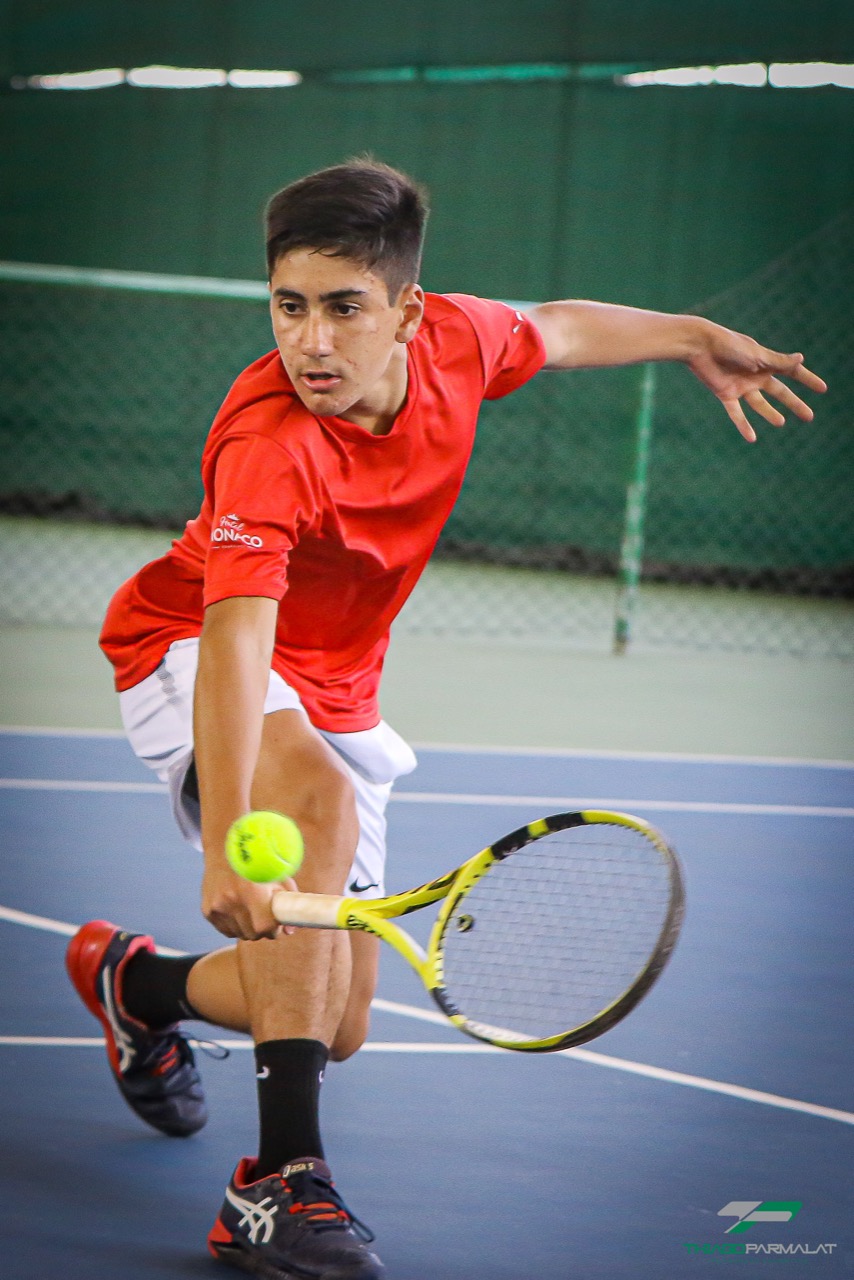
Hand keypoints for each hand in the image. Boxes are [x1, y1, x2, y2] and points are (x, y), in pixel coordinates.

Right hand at [201, 859, 296, 940]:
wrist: (224, 850)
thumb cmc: (258, 863)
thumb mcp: (278, 875)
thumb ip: (288, 901)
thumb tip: (290, 930)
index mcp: (251, 890)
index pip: (264, 927)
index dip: (273, 929)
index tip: (277, 923)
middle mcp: (231, 899)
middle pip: (251, 934)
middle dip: (262, 930)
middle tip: (266, 918)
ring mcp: (217, 906)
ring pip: (239, 934)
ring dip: (248, 928)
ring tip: (252, 910)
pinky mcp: (207, 910)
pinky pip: (226, 930)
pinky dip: (235, 926)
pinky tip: (239, 910)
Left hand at [688, 320, 826, 441]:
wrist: (700, 346)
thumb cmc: (729, 346)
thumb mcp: (756, 355)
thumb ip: (777, 361)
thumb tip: (801, 359)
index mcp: (766, 362)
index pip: (792, 372)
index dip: (807, 380)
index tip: (822, 389)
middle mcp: (755, 375)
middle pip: (779, 392)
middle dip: (794, 403)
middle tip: (809, 417)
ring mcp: (741, 386)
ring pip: (759, 404)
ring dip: (770, 414)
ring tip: (781, 423)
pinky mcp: (725, 394)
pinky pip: (736, 413)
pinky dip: (743, 425)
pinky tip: (752, 438)